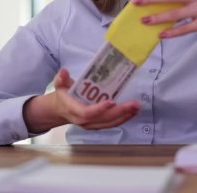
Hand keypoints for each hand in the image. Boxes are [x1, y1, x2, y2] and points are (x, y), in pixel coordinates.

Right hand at [23, 68, 139, 132]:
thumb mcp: (59, 84)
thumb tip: (64, 71)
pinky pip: (112, 124)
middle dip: (120, 112)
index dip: (100, 109)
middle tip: (133, 104)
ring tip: (136, 107)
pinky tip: (132, 112)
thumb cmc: (63, 95)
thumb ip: (61, 78)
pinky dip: (123, 118)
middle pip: (104, 119)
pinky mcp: (98, 125)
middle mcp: (84, 120)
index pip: (87, 112)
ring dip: (125, 116)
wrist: (62, 110)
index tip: (112, 101)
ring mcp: (92, 124)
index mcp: (74, 110)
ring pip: (110, 123)